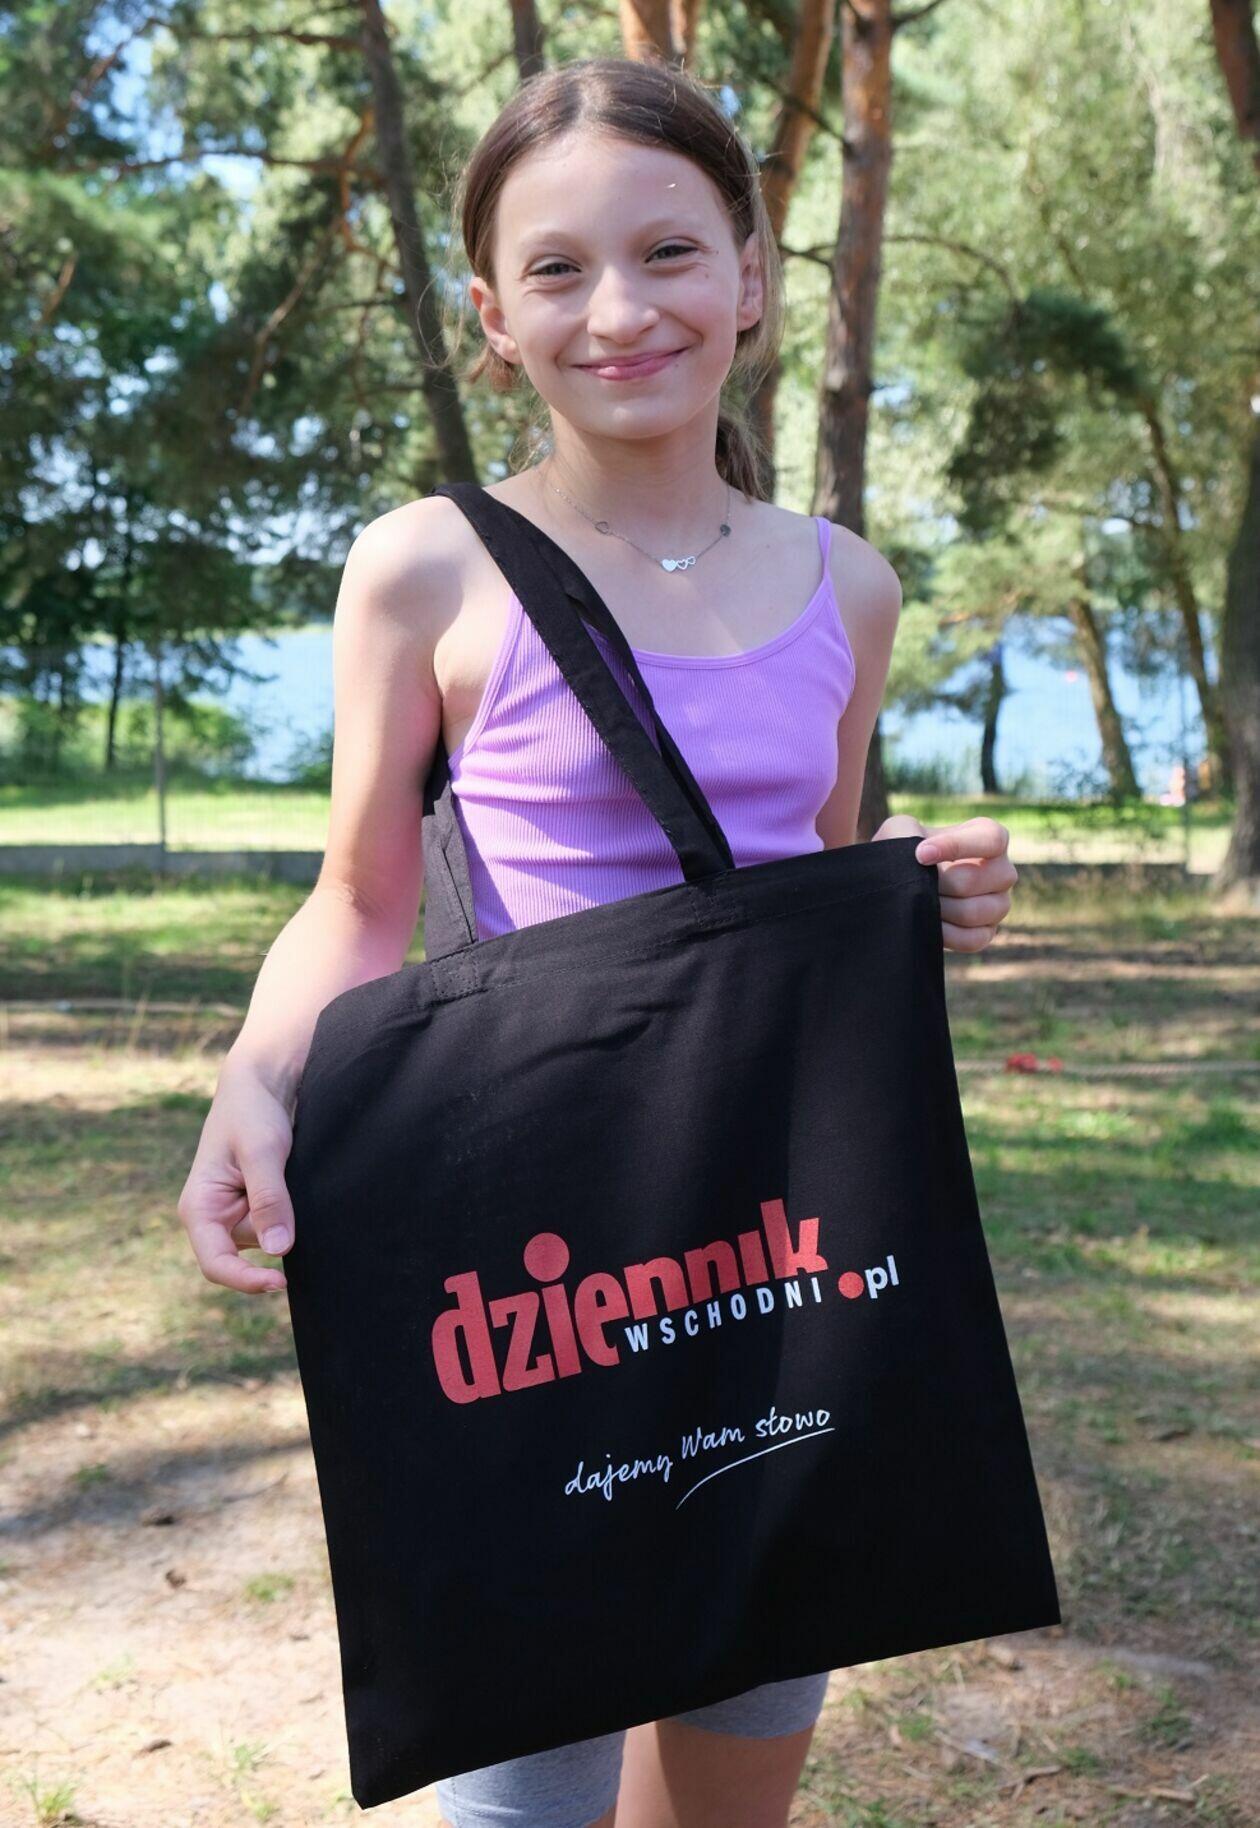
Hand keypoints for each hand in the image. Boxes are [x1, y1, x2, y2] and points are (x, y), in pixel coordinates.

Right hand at [177, 1055, 297, 1293]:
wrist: (261, 1083)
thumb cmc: (253, 1111)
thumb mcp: (262, 1152)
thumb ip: (269, 1200)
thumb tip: (278, 1249)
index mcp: (198, 1207)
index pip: (216, 1264)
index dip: (246, 1281)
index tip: (282, 1281)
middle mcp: (212, 1216)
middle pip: (247, 1255)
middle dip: (275, 1239)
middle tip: (301, 1207)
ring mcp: (234, 1212)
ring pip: (267, 1240)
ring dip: (287, 1223)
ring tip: (296, 1182)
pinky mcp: (255, 1205)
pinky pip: (276, 1225)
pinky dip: (290, 1215)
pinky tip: (300, 1190)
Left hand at [872, 813, 1016, 952]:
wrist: (899, 884)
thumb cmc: (904, 851)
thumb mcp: (901, 831)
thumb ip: (908, 832)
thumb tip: (920, 858)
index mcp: (989, 837)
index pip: (990, 839)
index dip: (955, 846)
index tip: (920, 855)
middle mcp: (1002, 871)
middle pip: (974, 880)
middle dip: (937, 884)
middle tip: (915, 884)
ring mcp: (999, 904)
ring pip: (973, 912)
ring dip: (938, 908)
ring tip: (919, 902)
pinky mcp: (987, 932)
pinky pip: (972, 939)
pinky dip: (944, 933)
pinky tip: (926, 924)